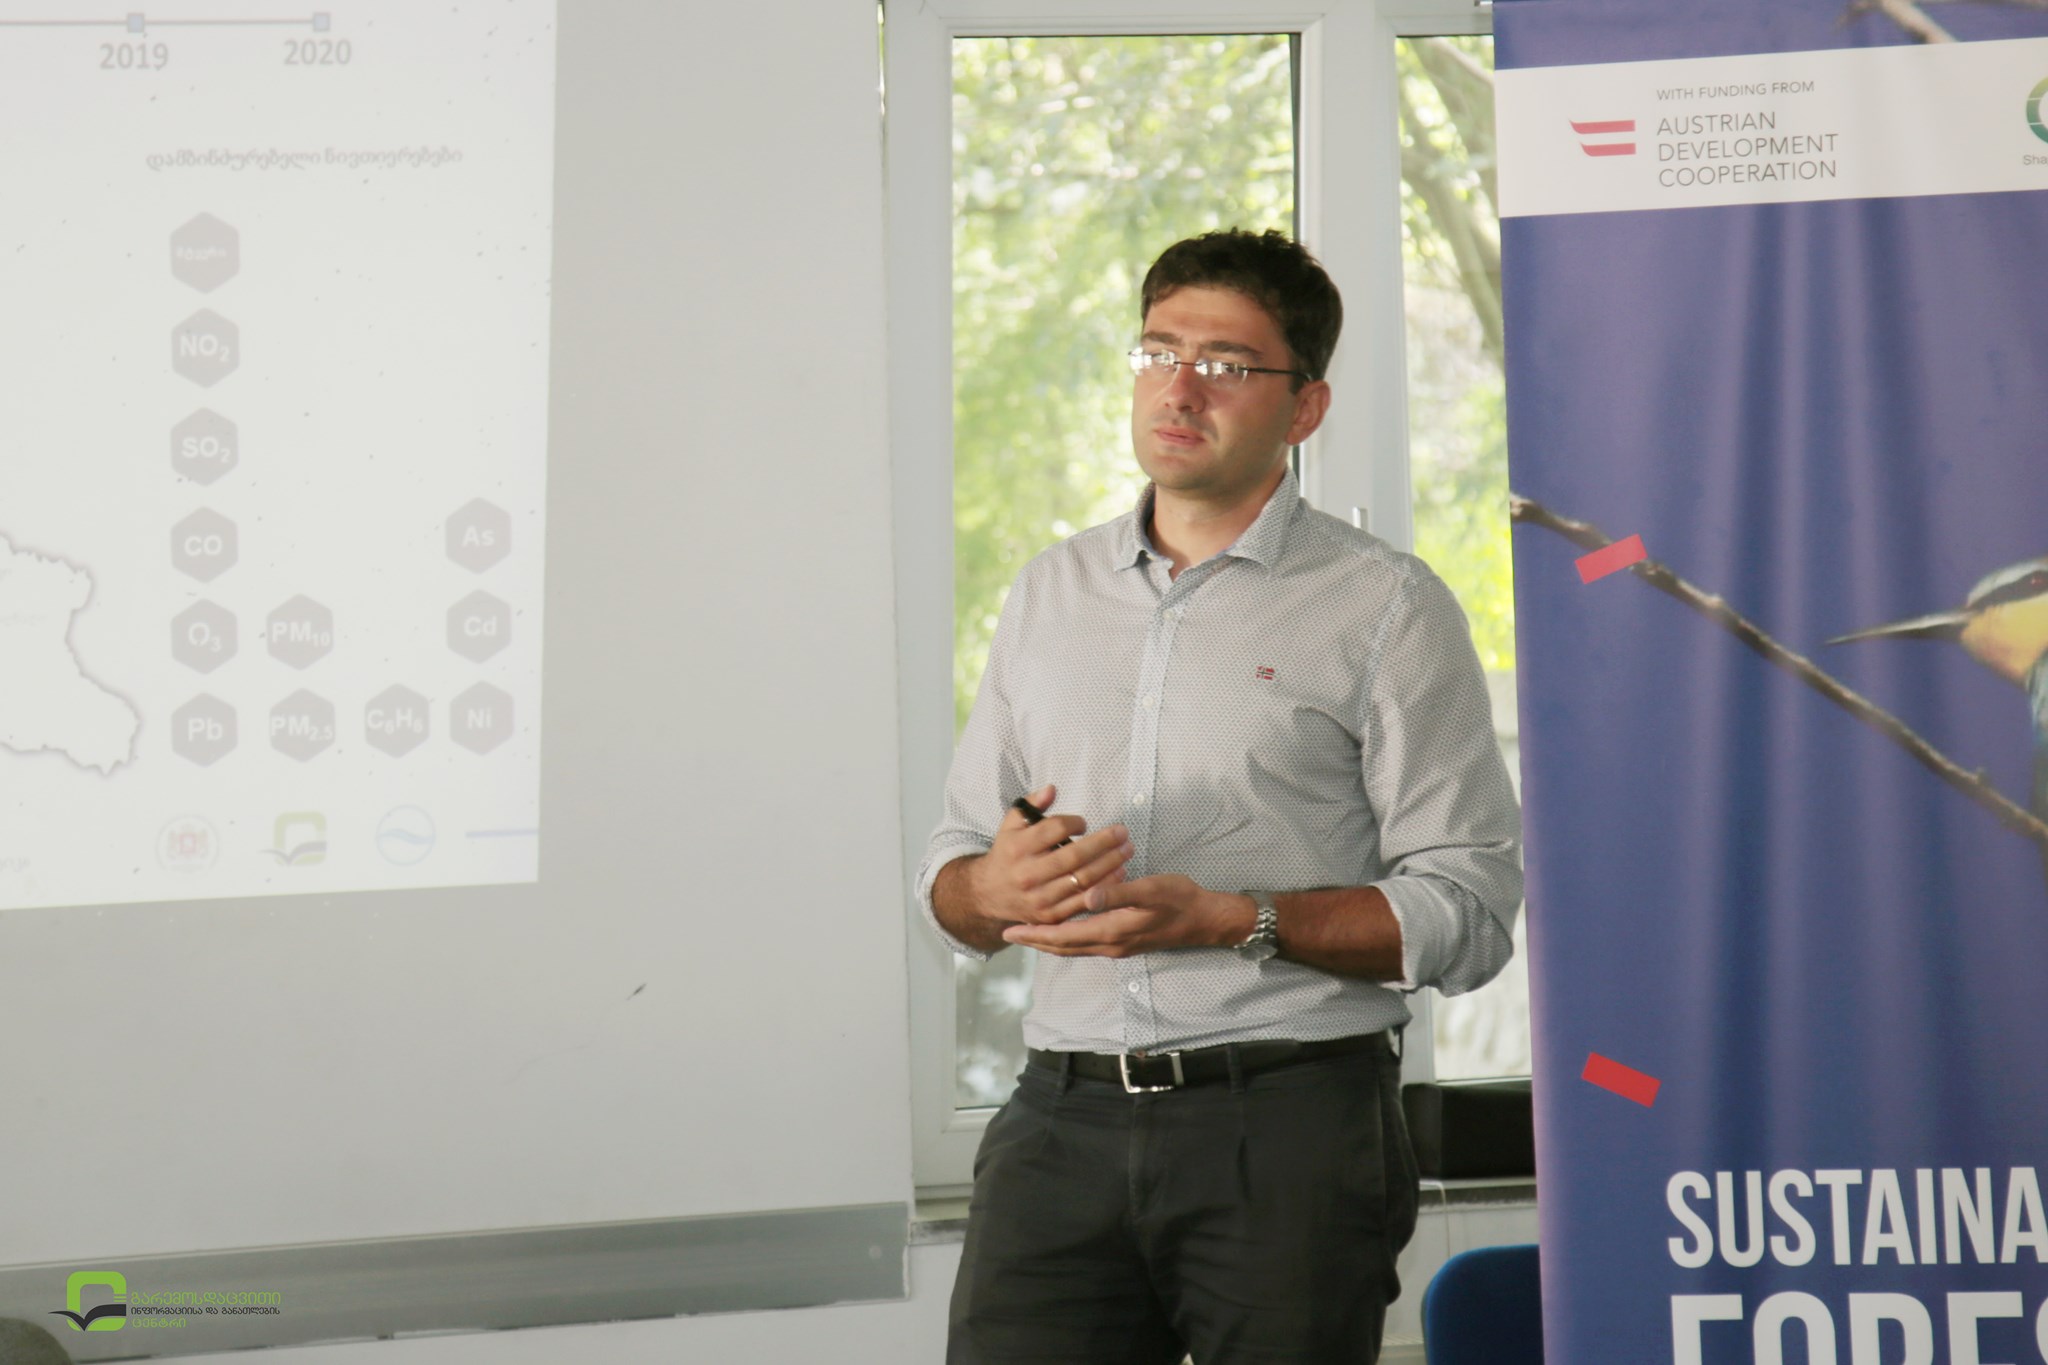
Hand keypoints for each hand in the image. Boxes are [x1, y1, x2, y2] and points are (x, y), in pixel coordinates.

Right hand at [966, 784, 1133, 928]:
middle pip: (1074, 856)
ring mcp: (1040, 898)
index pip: (1053, 830)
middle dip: (1104, 843)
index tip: (1084, 823)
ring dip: (1110, 864)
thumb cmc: (1008, 853)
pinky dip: (1105, 887)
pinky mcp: (1050, 916)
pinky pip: (1084, 901)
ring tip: (1127, 850)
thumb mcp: (1011, 825)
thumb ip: (1031, 805)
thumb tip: (1052, 789)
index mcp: (1018, 847)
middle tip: (1123, 833)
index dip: (1075, 823)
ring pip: (1083, 880)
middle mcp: (1028, 874)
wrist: (990, 894)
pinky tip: (1120, 873)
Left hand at [1002, 873, 1252, 957]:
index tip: (1011, 930)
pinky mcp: (1124, 942)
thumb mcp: (1150, 890)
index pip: (1063, 937)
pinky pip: (1086, 944)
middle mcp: (1110, 944)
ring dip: (1049, 941)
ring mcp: (1117, 946)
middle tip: (1008, 934)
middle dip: (1035, 941)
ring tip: (1028, 933)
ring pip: (1073, 948)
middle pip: (1063, 947)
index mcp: (1112, 931)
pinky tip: (1063, 929)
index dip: (1035, 934)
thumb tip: (1087, 897)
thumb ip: (1118, 893)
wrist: (1205, 919)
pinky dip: (1067, 938)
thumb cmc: (1179, 899)